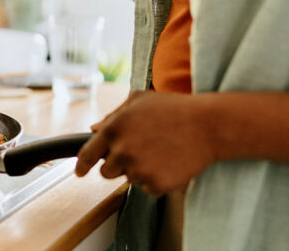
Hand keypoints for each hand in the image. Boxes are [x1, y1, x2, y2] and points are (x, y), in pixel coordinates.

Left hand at [75, 91, 216, 195]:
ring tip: (160, 151)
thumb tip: (94, 129)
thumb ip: (113, 116)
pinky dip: (157, 180)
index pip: (87, 154)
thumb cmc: (175, 108)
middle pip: (106, 172)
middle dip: (118, 164)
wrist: (209, 125)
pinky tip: (170, 162)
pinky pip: (148, 189)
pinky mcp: (156, 184)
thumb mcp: (139, 101)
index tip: (79, 172)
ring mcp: (139, 169)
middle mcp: (122, 151)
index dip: (81, 165)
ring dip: (140, 170)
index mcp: (114, 129)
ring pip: (129, 179)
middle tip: (139, 151)